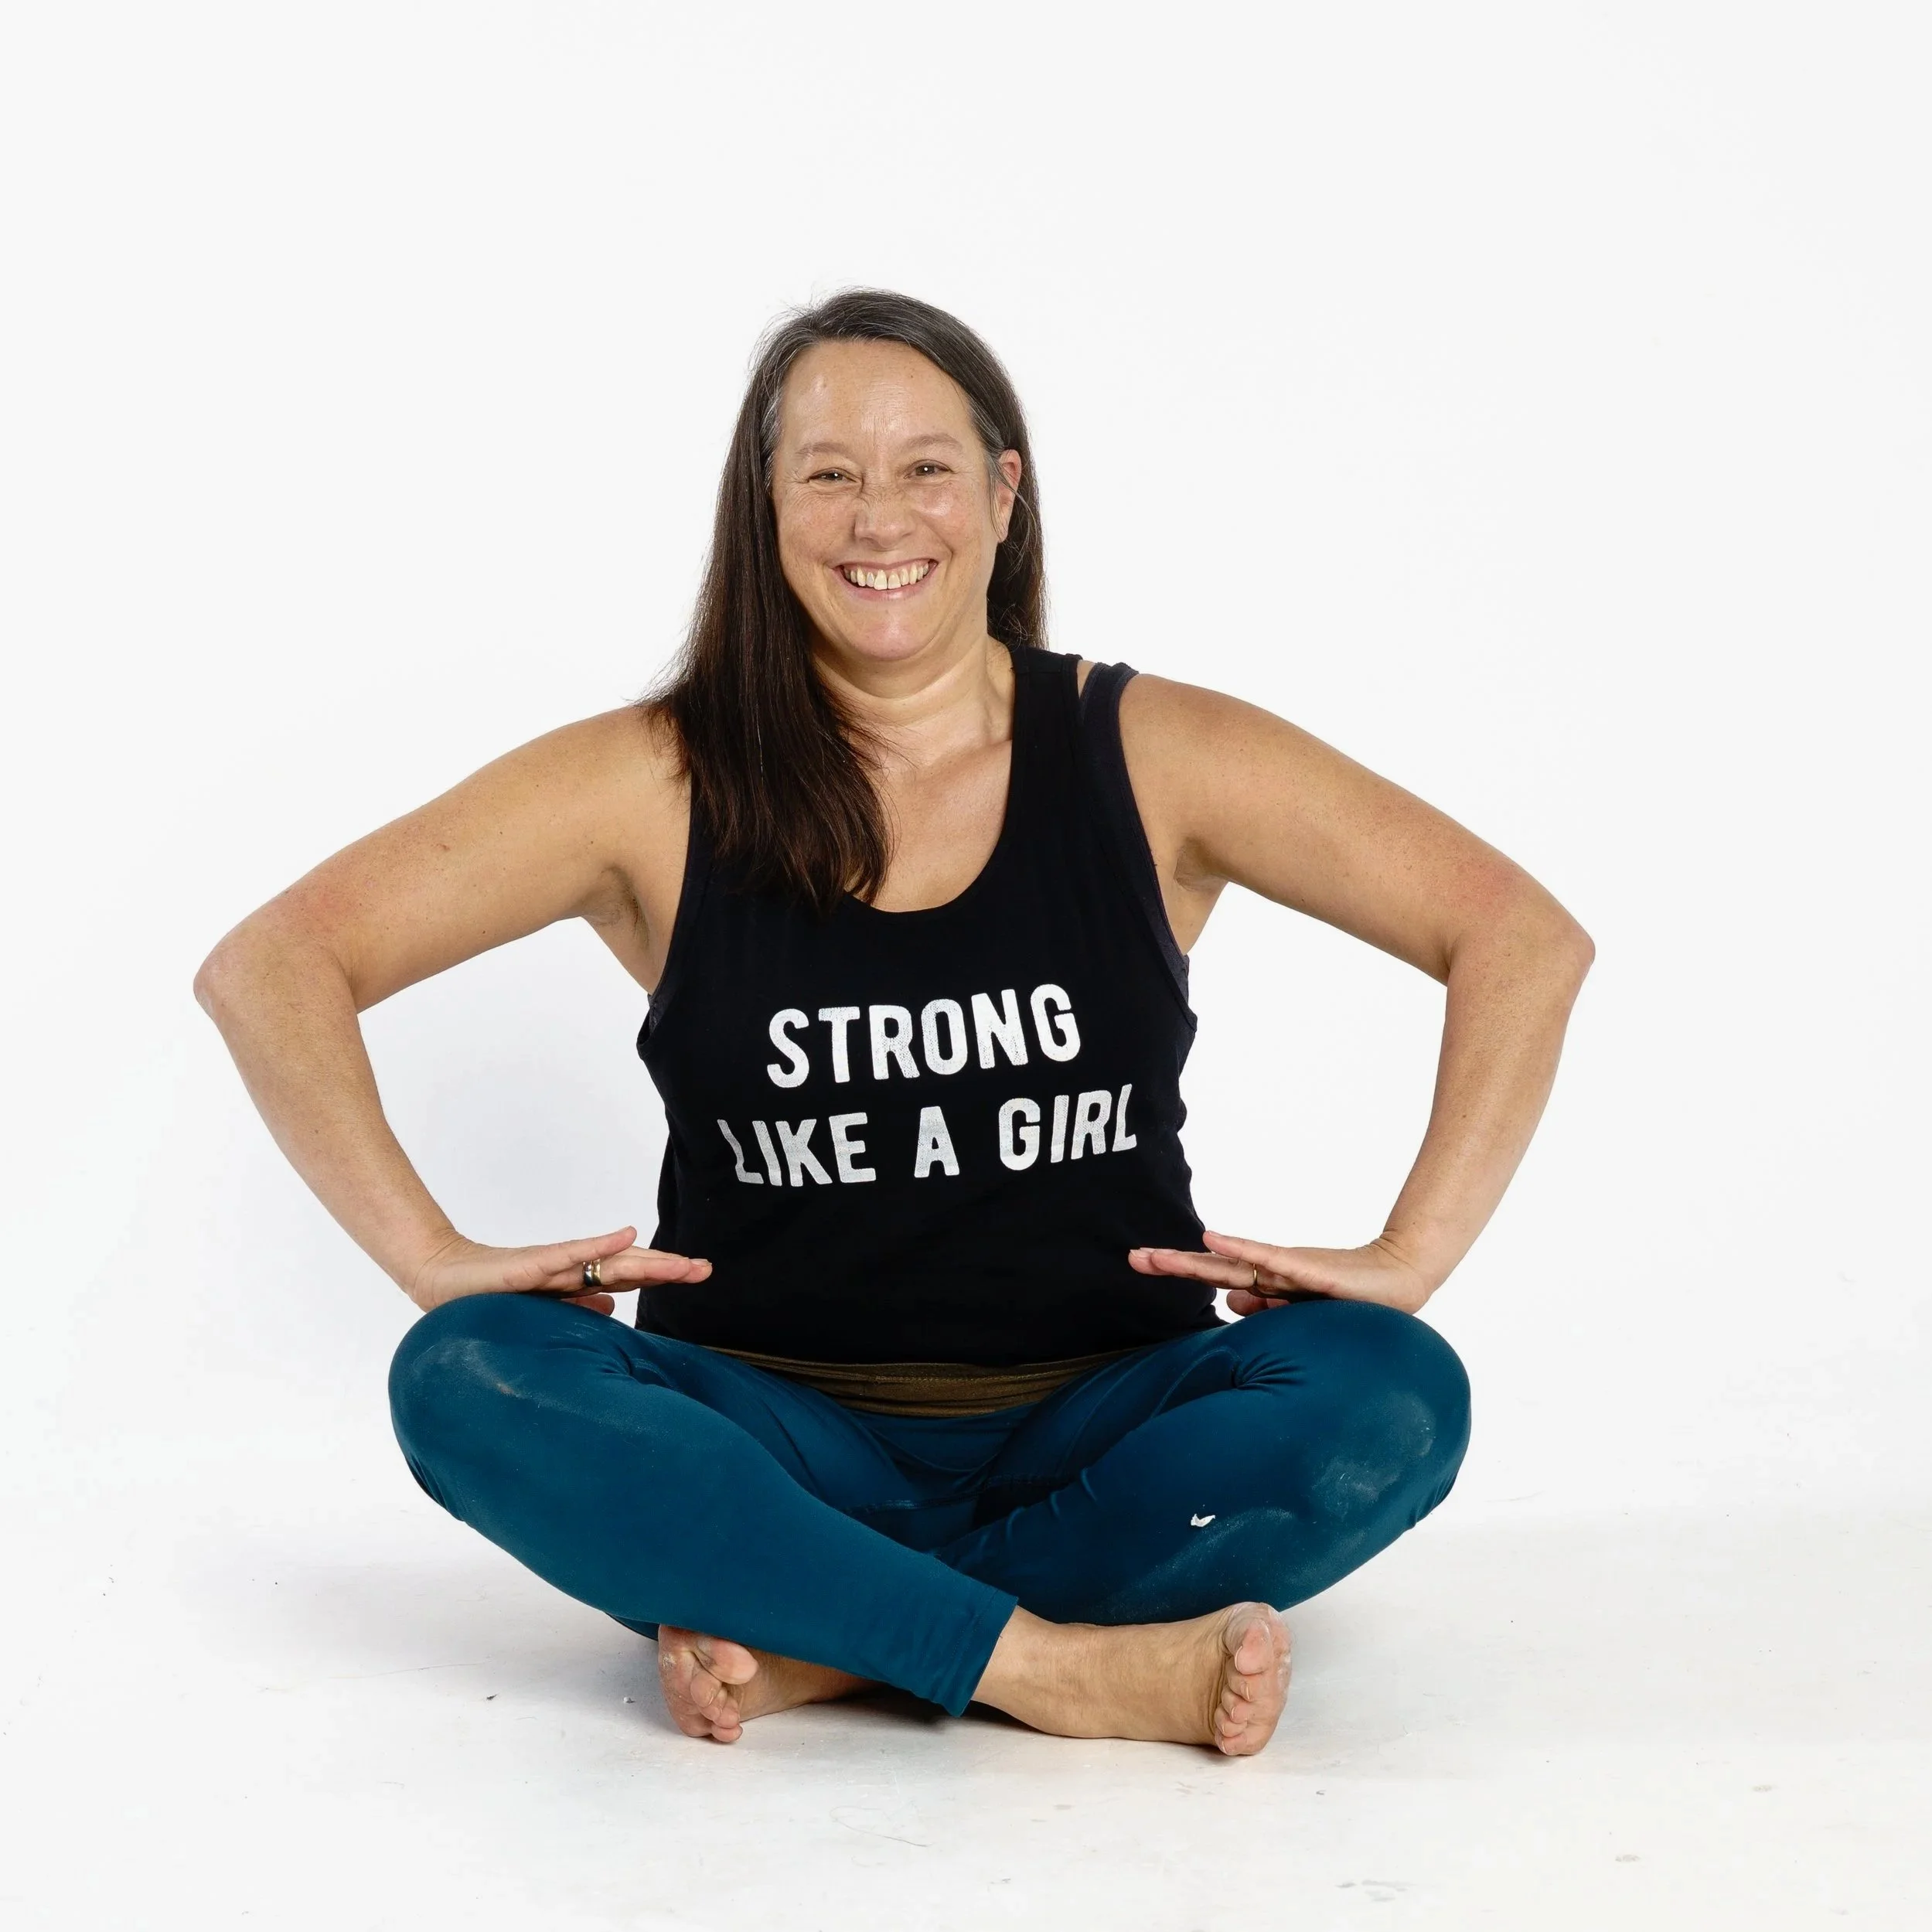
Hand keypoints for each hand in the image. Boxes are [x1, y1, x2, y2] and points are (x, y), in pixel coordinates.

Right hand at [404, 1225, 710, 1314]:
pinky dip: (599, 1245)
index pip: (629, 1276)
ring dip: (647, 1261)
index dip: (664, 1273)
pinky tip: (626, 1236)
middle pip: (628, 1267)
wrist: (441, 1277)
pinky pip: (569, 1254)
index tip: (700, 1272)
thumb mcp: (542, 1309)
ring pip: (608, 1262)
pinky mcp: (529, 1264)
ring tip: (682, 1262)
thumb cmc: (489, 1294)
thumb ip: (577, 1307)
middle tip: (706, 1269)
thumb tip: (615, 1309)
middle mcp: (570, 1269)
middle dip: (668, 1268)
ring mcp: (551, 1265)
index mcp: (574, 1281)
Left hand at [1128, 1231, 1434, 1316]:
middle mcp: (1270, 1272)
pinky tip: (1212, 1238)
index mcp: (1267, 1283)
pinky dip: (1238, 1248)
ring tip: (1154, 1256)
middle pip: (1211, 1268)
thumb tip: (1230, 1302)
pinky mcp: (1306, 1266)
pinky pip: (1266, 1257)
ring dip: (1191, 1261)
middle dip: (1171, 1264)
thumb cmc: (1349, 1297)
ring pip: (1230, 1264)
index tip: (1139, 1260)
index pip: (1214, 1275)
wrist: (1398, 1277)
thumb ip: (1266, 1307)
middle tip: (1132, 1258)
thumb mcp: (1301, 1311)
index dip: (1177, 1267)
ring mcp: (1286, 1267)